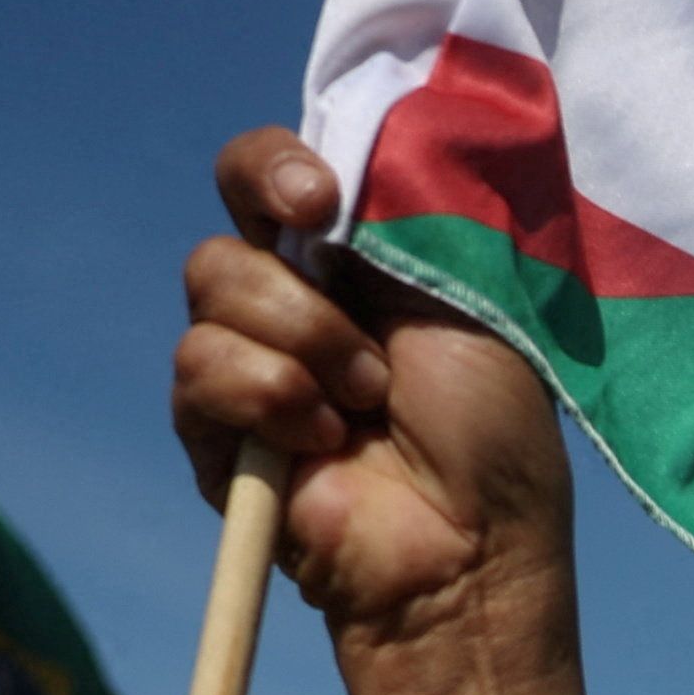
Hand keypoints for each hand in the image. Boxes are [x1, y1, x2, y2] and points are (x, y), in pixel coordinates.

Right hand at [173, 129, 573, 680]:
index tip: (319, 198)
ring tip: (365, 407)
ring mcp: (249, 368)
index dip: (274, 167)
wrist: (472, 548)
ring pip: (209, 287)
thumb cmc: (494, 432)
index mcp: (352, 262)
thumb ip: (405, 211)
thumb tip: (349, 146)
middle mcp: (291, 305)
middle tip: (369, 345)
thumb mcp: (470, 293)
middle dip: (298, 281)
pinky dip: (268, 397)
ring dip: (302, 345)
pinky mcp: (215, 433)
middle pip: (228, 229)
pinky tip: (323, 443)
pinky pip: (199, 366)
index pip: (270, 175)